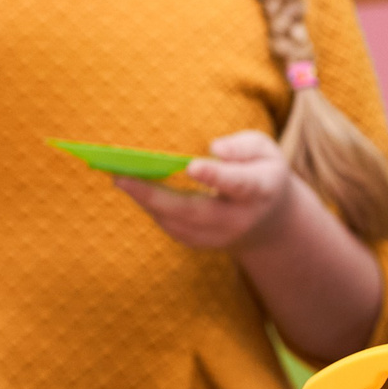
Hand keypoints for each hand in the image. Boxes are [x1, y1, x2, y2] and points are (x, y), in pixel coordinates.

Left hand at [113, 130, 299, 250]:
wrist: (269, 222)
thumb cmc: (261, 172)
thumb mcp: (264, 150)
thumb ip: (243, 146)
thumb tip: (214, 148)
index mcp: (260, 190)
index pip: (238, 184)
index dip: (215, 176)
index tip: (191, 166)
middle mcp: (239, 218)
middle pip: (194, 211)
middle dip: (154, 195)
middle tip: (120, 177)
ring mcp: (219, 236)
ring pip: (176, 222)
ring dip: (144, 201)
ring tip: (118, 177)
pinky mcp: (200, 243)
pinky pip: (171, 227)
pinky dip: (150, 208)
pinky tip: (133, 189)